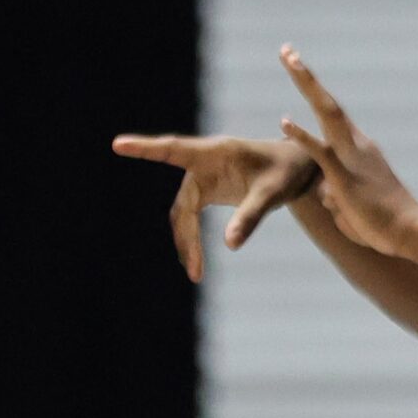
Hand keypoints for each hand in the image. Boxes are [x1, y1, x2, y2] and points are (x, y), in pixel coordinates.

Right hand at [111, 133, 319, 281]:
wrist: (299, 168)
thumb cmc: (287, 171)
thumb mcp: (273, 193)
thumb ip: (251, 215)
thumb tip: (230, 245)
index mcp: (216, 152)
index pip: (174, 149)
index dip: (145, 147)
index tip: (118, 144)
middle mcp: (203, 163)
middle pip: (183, 203)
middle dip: (186, 236)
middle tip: (195, 270)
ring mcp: (203, 178)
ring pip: (184, 214)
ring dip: (187, 242)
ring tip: (196, 273)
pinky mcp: (207, 191)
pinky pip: (190, 217)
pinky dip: (192, 238)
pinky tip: (194, 262)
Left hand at [277, 47, 417, 255]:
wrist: (411, 231)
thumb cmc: (385, 224)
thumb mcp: (353, 205)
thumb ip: (334, 193)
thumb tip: (322, 191)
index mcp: (360, 149)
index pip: (332, 114)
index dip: (314, 91)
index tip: (298, 69)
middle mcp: (357, 145)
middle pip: (328, 102)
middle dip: (306, 76)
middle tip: (287, 50)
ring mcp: (351, 157)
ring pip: (327, 112)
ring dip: (308, 84)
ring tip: (290, 59)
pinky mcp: (345, 176)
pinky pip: (319, 152)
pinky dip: (301, 135)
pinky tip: (283, 121)